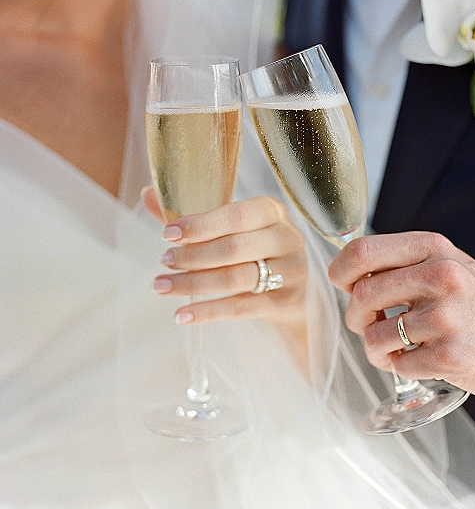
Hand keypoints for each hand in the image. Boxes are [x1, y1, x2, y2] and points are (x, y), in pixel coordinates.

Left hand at [143, 187, 306, 338]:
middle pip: (235, 248)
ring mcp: (290, 272)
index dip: (201, 225)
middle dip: (193, 256)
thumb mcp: (230, 228)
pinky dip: (207, 311)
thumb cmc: (254, 250)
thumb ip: (193, 217)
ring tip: (163, 286)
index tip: (167, 234)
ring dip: (194, 284)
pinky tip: (181, 314)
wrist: (293, 288)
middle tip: (163, 261)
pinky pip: (241, 308)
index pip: (236, 215)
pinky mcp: (285, 302)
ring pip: (237, 278)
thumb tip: (147, 194)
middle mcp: (286, 238)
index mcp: (271, 211)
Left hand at [328, 231, 474, 400]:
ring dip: (376, 350)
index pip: (363, 251)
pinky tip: (418, 362)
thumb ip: (404, 263)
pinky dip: (400, 367)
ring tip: (395, 350)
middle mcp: (441, 276)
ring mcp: (446, 316)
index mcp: (434, 249)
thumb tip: (348, 270)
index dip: (340, 271)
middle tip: (370, 326)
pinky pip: (396, 364)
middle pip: (362, 296)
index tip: (342, 286)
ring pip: (373, 336)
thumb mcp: (448, 266)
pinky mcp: (449, 354)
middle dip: (356, 318)